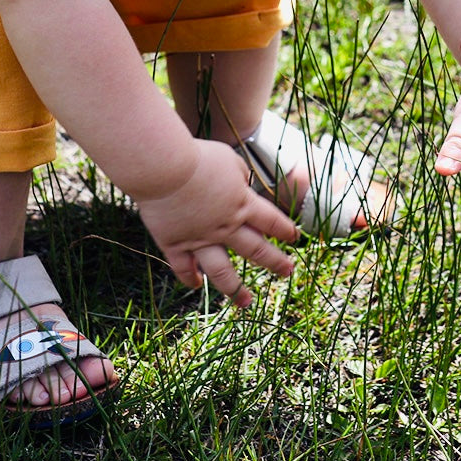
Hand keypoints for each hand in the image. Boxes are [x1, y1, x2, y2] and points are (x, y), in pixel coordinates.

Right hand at [133, 139, 299, 305]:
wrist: (166, 168)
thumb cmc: (199, 158)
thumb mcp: (230, 160)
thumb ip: (240, 175)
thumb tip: (243, 184)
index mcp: (242, 203)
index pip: (271, 221)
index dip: (285, 229)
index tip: (295, 238)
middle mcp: (225, 226)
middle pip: (256, 250)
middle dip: (275, 262)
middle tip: (287, 272)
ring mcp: (200, 238)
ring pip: (222, 271)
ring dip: (235, 289)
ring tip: (246, 302)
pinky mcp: (174, 243)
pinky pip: (183, 267)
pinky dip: (189, 278)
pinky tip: (195, 285)